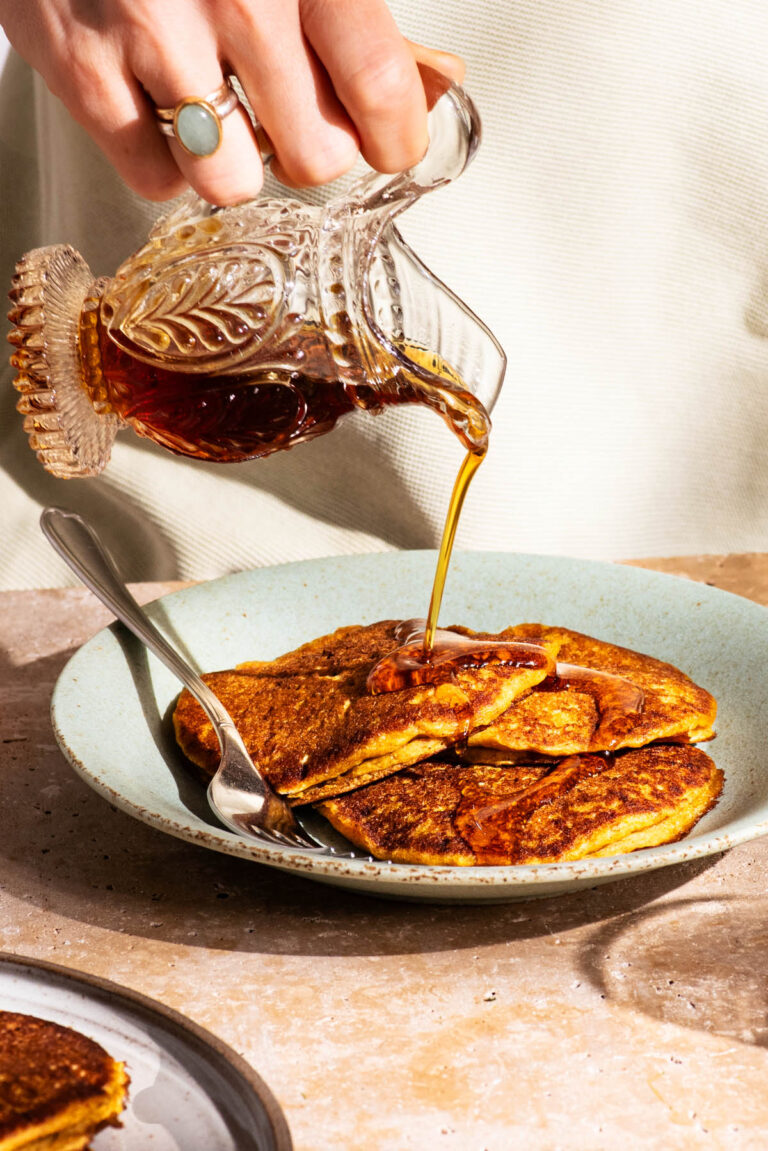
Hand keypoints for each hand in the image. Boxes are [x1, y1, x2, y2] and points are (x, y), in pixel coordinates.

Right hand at [0, 0, 464, 204]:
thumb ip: (359, 15)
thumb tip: (433, 84)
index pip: (380, 85)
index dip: (396, 139)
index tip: (391, 145)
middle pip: (315, 156)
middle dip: (311, 150)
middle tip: (290, 118)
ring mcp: (154, 35)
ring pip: (232, 183)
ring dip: (235, 166)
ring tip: (221, 116)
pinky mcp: (83, 69)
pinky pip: (156, 180)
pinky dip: (167, 165)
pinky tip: (165, 114)